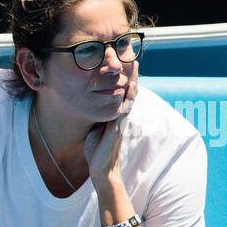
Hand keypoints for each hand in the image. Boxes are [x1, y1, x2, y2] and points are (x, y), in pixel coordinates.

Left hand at [83, 63, 138, 185]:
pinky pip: (125, 109)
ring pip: (129, 97)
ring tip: (134, 66)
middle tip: (133, 58)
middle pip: (128, 92)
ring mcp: (121, 121)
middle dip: (131, 75)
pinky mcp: (117, 127)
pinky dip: (129, 97)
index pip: (121, 94)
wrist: (100, 167)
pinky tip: (131, 87)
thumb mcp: (95, 127)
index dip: (123, 80)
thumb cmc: (97, 149)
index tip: (124, 65)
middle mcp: (120, 116)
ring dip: (133, 81)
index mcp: (114, 115)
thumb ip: (97, 116)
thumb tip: (91, 104)